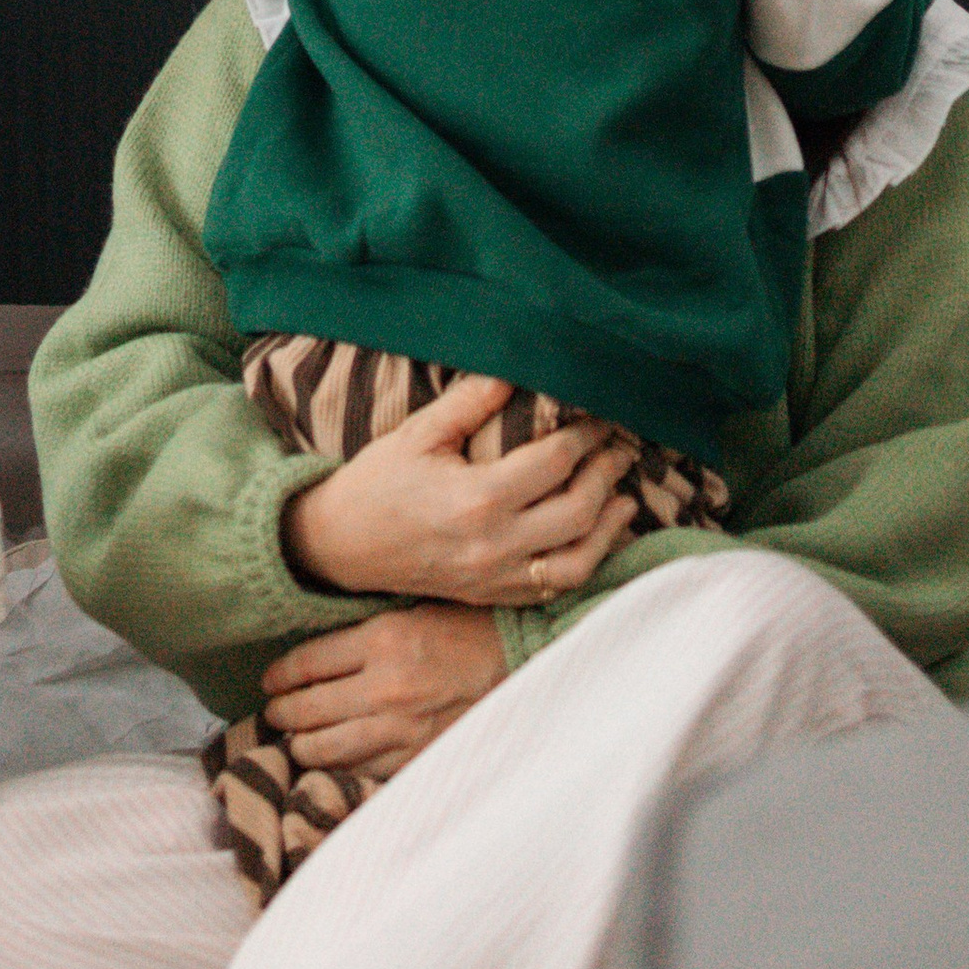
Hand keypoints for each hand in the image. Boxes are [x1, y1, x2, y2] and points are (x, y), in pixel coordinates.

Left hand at [259, 601, 505, 779]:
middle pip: (308, 710)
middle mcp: (386, 688)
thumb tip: (315, 648)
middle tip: (273, 713)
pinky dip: (341, 768)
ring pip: (328, 749)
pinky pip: (364, 770)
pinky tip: (333, 761)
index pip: (307, 663)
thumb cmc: (466, 628)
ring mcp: (402, 729)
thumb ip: (365, 629)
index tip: (269, 681)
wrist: (523, 663)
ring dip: (302, 746)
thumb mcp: (412, 609)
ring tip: (294, 740)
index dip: (279, 675)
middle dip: (282, 714)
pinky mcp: (418, 757)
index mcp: (382, 640)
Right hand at [282, 375, 639, 611]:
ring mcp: (495, 577)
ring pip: (576, 562)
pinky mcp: (492, 596)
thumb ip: (469, 403)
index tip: (597, 418)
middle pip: (577, 513)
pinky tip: (596, 539)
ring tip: (626, 500)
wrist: (342, 546)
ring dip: (608, 530)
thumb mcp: (418, 433)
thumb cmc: (378, 483)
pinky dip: (584, 563)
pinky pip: (553, 589)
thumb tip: (514, 373)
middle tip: (621, 450)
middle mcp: (494, 544)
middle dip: (607, 476)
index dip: (583, 438)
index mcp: (477, 499)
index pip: (553, 464)